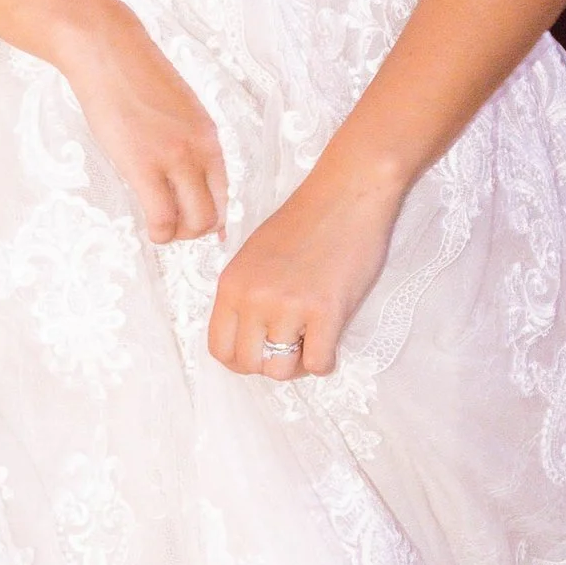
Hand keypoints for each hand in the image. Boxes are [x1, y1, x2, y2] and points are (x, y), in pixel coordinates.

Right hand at [51, 3, 224, 244]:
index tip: (200, 228)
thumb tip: (182, 170)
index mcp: (208, 135)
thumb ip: (184, 139)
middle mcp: (200, 149)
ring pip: (194, 222)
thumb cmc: (132, 74)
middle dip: (195, 231)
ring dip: (177, 235)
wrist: (106, 50)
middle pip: (214, 213)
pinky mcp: (144, 165)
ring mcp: (174, 158)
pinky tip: (148, 227)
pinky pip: (162, 218)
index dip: (214, 218)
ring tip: (159, 228)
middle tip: (173, 228)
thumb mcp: (175, 108)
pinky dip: (158, 233)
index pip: (226, 192)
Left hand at [209, 149, 405, 380]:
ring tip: (312, 337)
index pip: (219, 348)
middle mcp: (254, 297)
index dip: (240, 360)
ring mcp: (289, 306)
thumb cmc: (305, 221)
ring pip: (282, 370)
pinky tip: (331, 336)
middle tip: (292, 345)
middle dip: (270, 363)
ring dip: (299, 363)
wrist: (346, 194)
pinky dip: (325, 360)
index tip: (260, 352)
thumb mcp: (255, 255)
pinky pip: (319, 364)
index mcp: (232, 283)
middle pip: (248, 364)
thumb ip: (245, 295)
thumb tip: (248, 340)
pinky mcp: (326, 312)